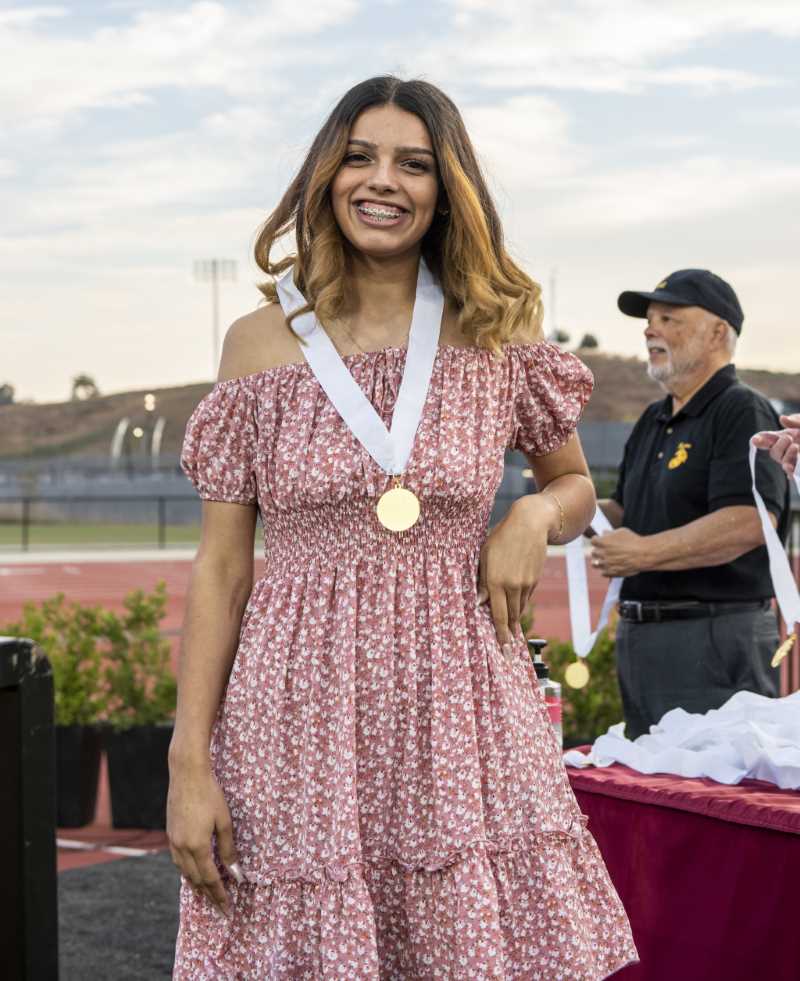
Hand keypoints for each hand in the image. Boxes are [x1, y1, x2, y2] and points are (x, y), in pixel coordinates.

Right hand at [167, 756, 242, 916]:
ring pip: (184, 871)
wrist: (186, 774)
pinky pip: (178, 860)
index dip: (219, 895)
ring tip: (205, 893)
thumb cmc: (210, 794)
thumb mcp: (224, 822)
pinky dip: (187, 870)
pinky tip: (192, 870)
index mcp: (197, 846)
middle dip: (208, 894)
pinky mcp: (170, 833)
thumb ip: (228, 849)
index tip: (227, 909)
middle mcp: (181, 848)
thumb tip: (236, 873)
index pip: (210, 879)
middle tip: (219, 906)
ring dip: (196, 883)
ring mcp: (173, 841)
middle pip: (196, 879)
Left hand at [476, 495, 553, 652]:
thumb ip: (481, 581)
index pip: (498, 615)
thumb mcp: (484, 556)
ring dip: (514, 623)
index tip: (504, 651)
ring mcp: (526, 583)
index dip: (500, 635)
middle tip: (508, 652)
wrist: (531, 524)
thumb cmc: (501, 537)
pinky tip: (515, 612)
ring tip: (511, 637)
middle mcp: (512, 585)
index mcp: (495, 580)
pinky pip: (525, 599)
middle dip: (509, 636)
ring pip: (519, 609)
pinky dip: (519, 606)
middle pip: (510, 617)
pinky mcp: (535, 580)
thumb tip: (478, 603)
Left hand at [590, 528, 644, 576]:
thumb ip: (610, 533)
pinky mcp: (610, 573)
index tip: (601, 540)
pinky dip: (606, 570)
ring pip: (595, 564)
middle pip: (593, 552)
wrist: (644, 554)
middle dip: (598, 551)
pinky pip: (603, 573)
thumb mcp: (621, 532)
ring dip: (599, 561)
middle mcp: (601, 553)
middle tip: (605, 550)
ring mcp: (605, 564)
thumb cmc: (634, 541)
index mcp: (602, 542)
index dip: (597, 540)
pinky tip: (611, 567)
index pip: (593, 540)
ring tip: (605, 560)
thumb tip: (604, 532)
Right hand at [751, 415, 799, 476]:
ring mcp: (797, 460)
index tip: (756, 440)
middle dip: (778, 446)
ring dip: (786, 457)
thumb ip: (796, 420)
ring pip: (783, 463)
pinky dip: (791, 469)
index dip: (760, 440)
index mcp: (789, 437)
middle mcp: (791, 449)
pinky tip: (793, 466)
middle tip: (789, 438)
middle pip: (774, 453)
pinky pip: (792, 473)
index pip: (769, 440)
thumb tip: (782, 419)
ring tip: (796, 448)